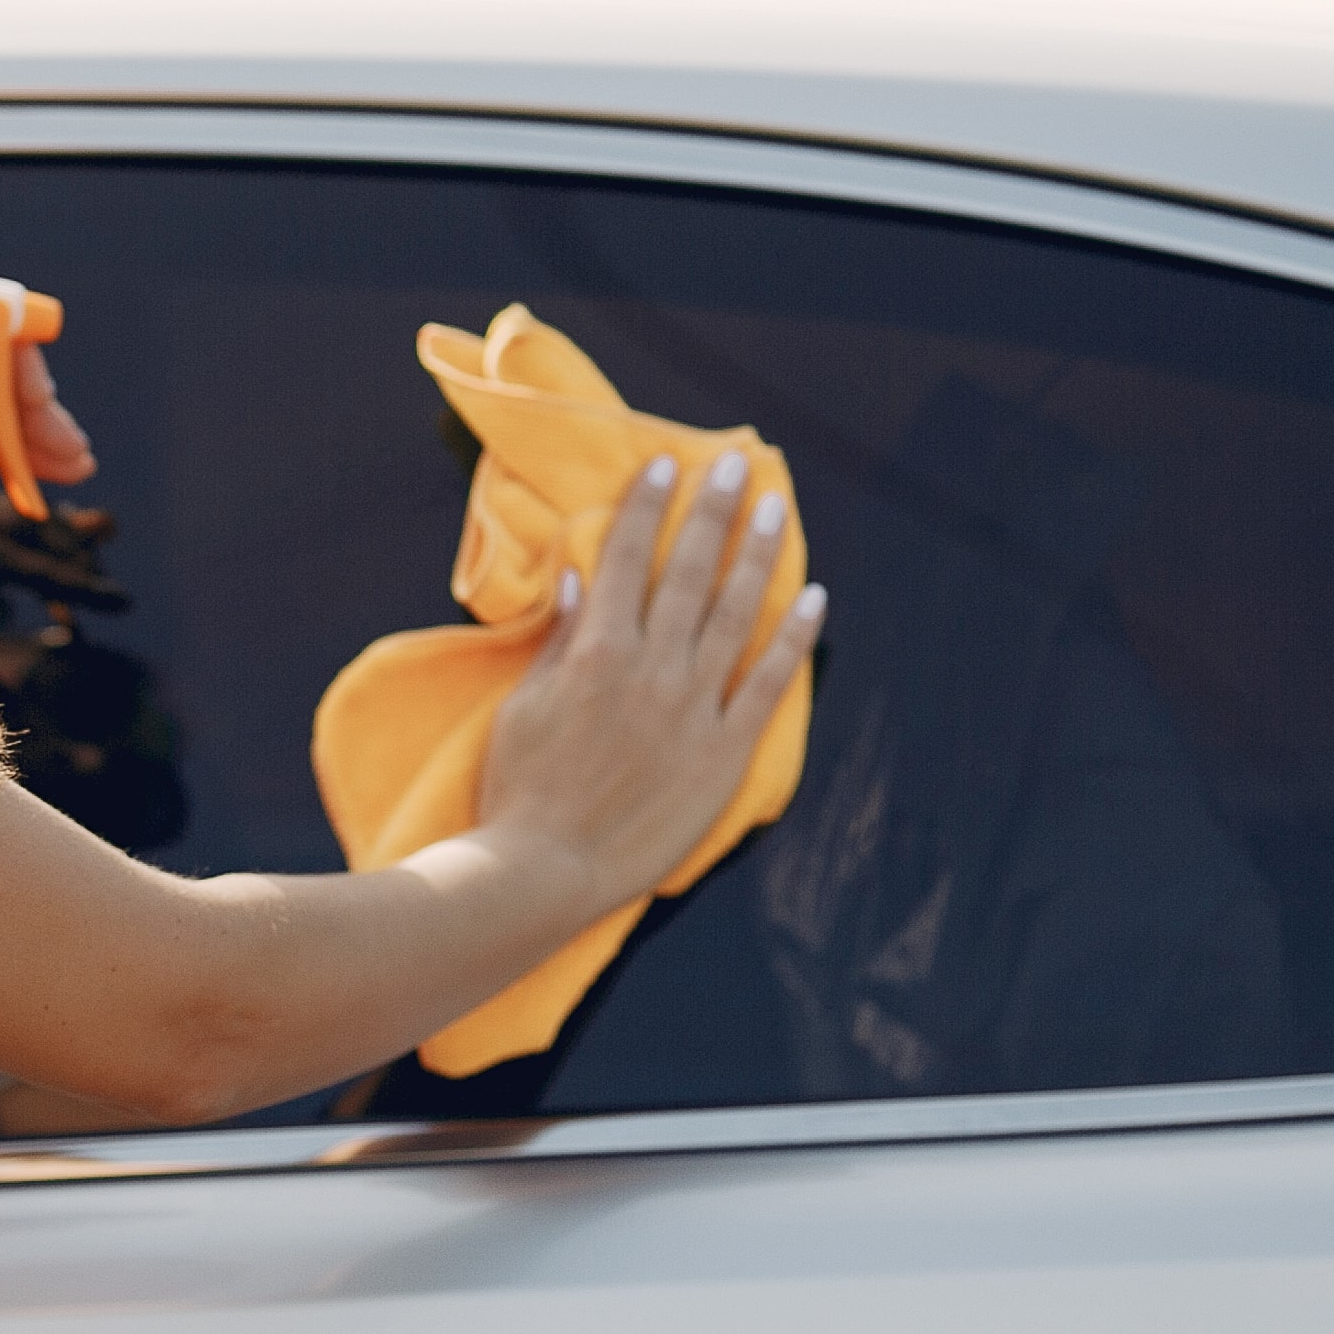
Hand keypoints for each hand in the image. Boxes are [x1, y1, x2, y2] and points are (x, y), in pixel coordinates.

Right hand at [474, 450, 825, 909]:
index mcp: (595, 651)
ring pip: (735, 615)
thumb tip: (577, 578)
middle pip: (688, 573)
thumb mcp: (523, 705)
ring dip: (756, 557)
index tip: (664, 465)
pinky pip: (767, 684)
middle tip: (733, 463)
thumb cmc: (520, 789)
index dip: (647, 507)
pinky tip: (814, 600)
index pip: (625, 559)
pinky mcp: (724, 753)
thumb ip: (558, 641)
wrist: (546, 869)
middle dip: (710, 511)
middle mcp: (650, 669)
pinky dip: (793, 639)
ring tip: (773, 510)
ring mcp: (692, 710)